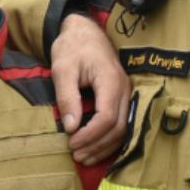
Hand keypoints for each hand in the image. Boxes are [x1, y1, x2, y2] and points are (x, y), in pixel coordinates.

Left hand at [50, 16, 128, 165]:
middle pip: (119, 127)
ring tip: (83, 157)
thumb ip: (67, 97)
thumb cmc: (72, 48)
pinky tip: (95, 149)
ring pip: (124, 129)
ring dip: (104, 147)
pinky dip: (109, 140)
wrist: (84, 32)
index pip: (107, 117)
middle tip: (75, 155)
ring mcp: (126, 93)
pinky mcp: (122, 98)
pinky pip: (122, 124)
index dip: (90, 135)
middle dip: (97, 145)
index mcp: (110, 80)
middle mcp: (124, 88)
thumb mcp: (63, 69)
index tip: (71, 143)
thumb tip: (71, 127)